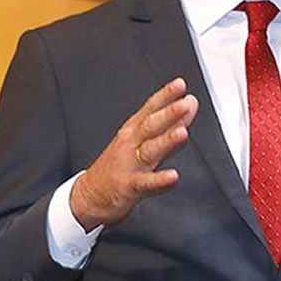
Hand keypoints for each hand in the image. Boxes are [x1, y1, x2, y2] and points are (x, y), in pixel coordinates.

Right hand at [70, 78, 197, 230]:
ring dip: (166, 141)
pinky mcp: (128, 186)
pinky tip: (173, 176)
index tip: (179, 85)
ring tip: (182, 133)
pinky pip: (145, 183)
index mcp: (133, 130)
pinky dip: (159, 180)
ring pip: (149, 150)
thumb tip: (190, 104)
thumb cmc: (119, 165)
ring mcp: (128, 164)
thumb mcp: (142, 140)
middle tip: (185, 104)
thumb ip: (169, 123)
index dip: (165, 95)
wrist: (90, 196)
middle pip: (150, 125)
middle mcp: (130, 143)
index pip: (150, 108)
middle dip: (168, 113)